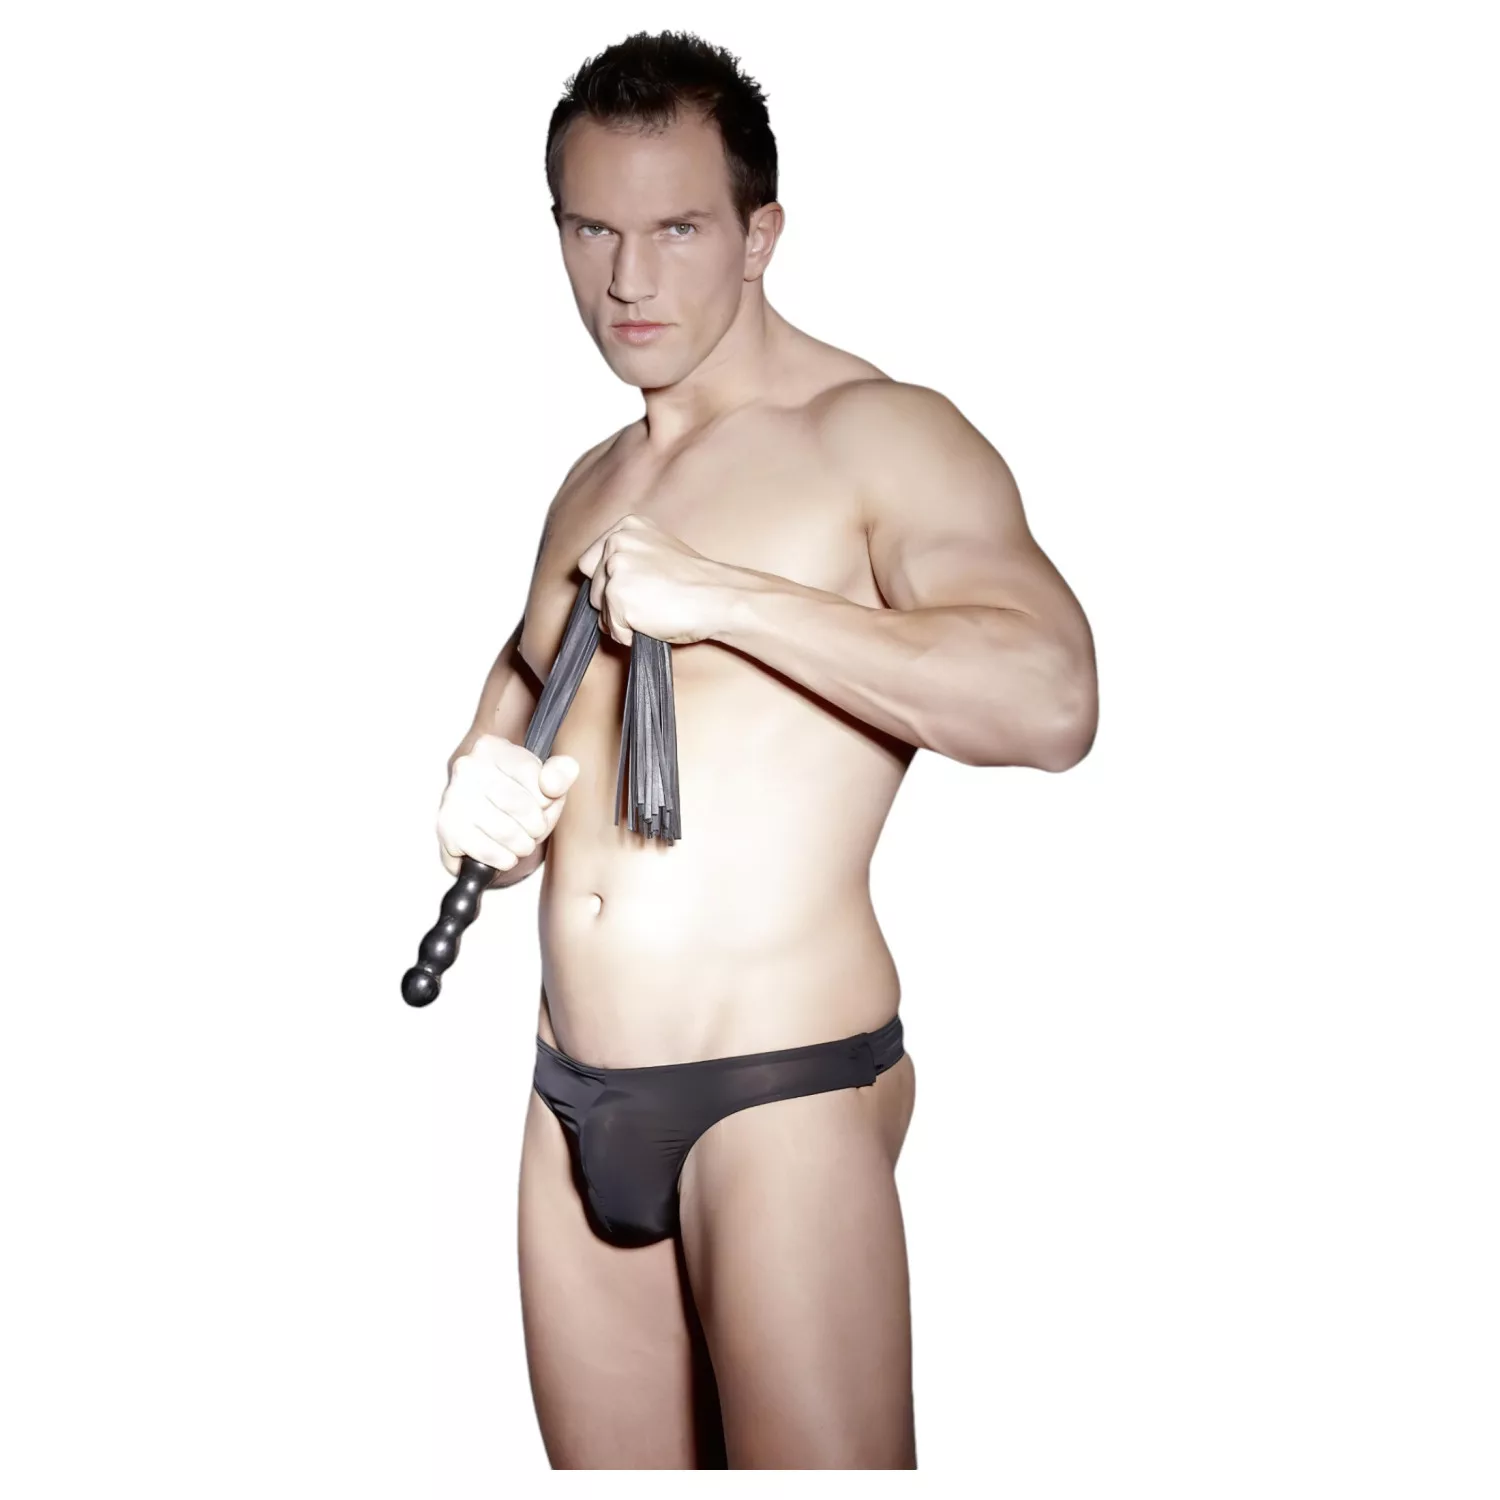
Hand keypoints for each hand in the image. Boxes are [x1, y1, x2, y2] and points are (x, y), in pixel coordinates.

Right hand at [437, 735, 579, 875]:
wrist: (484, 828)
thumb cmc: (519, 801)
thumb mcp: (547, 783)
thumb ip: (561, 774)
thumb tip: (552, 784)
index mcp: (493, 748)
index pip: (533, 774)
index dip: (546, 798)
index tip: (543, 804)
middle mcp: (468, 766)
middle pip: (518, 804)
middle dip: (535, 825)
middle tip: (534, 830)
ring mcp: (454, 797)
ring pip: (505, 830)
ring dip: (522, 845)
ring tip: (521, 843)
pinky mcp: (447, 827)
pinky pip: (487, 850)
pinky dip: (504, 858)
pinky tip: (505, 853)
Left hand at [576, 513, 734, 646]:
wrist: (717, 596)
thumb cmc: (696, 581)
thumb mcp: (658, 551)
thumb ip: (630, 557)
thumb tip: (607, 582)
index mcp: (626, 528)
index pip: (590, 561)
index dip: (607, 582)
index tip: (630, 590)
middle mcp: (615, 544)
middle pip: (593, 587)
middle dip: (613, 603)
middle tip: (647, 603)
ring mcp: (615, 570)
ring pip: (601, 611)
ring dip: (623, 620)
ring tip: (654, 612)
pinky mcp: (618, 598)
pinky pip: (614, 630)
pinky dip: (631, 635)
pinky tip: (654, 623)